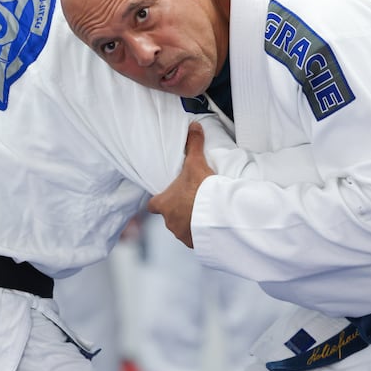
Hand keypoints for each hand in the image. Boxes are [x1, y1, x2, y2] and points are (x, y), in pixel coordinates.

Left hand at [147, 122, 214, 247]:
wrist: (217, 214)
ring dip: (190, 224)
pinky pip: (196, 239)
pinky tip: (210, 226)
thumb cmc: (201, 189)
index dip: (159, 201)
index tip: (166, 197)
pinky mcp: (195, 244)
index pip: (152, 204)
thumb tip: (193, 126)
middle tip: (192, 203)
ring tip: (203, 215)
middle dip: (178, 212)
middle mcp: (169, 222)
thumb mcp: (196, 163)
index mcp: (163, 204)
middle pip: (169, 217)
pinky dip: (201, 234)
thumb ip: (193, 145)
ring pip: (182, 229)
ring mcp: (182, 234)